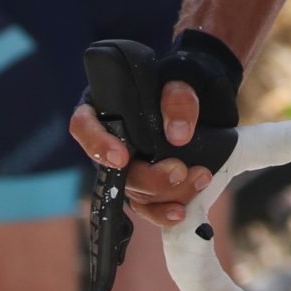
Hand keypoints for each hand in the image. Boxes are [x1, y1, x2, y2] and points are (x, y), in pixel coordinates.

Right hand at [69, 77, 207, 226]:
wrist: (207, 96)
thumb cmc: (184, 81)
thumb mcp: (182, 78)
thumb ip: (178, 99)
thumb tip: (178, 135)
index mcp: (104, 108)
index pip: (83, 125)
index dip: (96, 144)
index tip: (121, 157)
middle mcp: (110, 141)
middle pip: (115, 170)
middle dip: (148, 178)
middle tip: (179, 170)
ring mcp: (129, 166)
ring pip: (136, 192)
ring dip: (166, 193)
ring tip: (200, 179)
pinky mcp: (148, 185)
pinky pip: (149, 206)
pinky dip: (164, 212)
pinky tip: (180, 212)